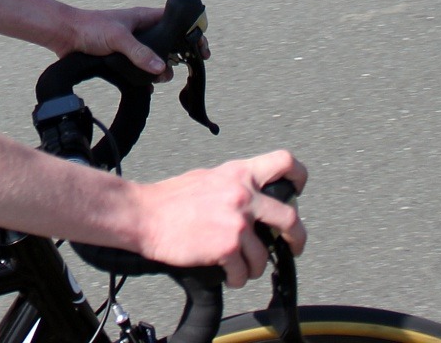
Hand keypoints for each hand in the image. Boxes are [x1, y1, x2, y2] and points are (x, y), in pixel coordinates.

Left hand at [61, 6, 194, 78]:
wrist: (64, 35)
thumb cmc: (90, 27)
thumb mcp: (117, 37)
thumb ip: (139, 52)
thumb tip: (161, 69)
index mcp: (145, 18)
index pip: (177, 23)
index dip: (192, 34)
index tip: (202, 51)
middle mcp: (142, 31)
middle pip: (170, 45)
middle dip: (176, 59)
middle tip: (174, 70)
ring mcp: (133, 45)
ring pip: (156, 60)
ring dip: (160, 72)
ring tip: (157, 80)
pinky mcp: (123, 58)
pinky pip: (142, 71)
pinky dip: (147, 80)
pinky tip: (147, 88)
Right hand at [137, 150, 306, 287]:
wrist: (142, 215)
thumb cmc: (167, 199)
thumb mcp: (205, 178)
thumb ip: (233, 185)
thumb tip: (251, 198)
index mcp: (238, 173)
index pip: (284, 162)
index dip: (299, 177)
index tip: (297, 192)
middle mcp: (242, 195)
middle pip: (290, 218)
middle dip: (296, 238)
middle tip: (292, 245)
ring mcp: (236, 222)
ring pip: (264, 255)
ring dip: (254, 266)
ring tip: (240, 267)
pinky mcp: (227, 247)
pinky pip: (244, 271)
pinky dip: (237, 277)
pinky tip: (227, 274)